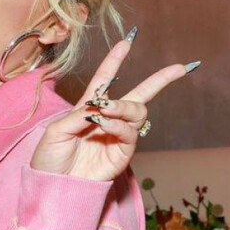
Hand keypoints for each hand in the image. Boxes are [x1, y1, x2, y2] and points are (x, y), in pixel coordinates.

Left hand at [30, 36, 193, 181]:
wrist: (53, 187)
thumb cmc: (49, 159)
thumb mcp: (56, 130)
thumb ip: (79, 114)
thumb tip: (101, 103)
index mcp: (88, 108)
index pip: (106, 79)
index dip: (115, 60)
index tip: (127, 42)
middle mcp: (107, 119)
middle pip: (140, 95)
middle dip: (161, 80)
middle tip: (179, 68)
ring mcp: (117, 136)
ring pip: (137, 111)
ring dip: (124, 106)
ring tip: (106, 109)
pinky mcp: (122, 153)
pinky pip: (130, 133)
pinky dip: (119, 124)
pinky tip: (104, 123)